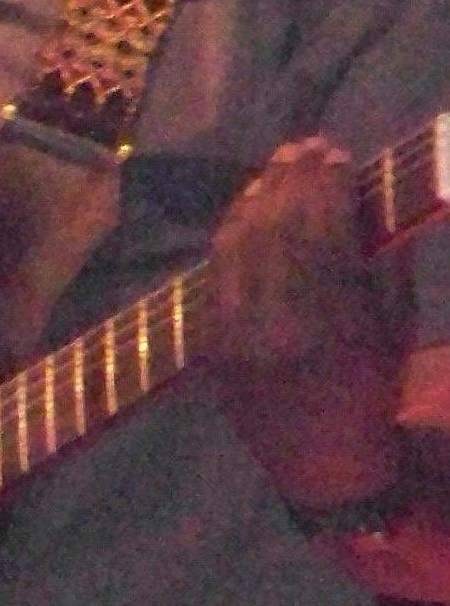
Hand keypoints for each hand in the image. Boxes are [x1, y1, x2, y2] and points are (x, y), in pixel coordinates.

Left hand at [207, 137, 402, 507]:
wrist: (322, 460)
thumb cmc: (372, 387)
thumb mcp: (395, 327)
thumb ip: (381, 261)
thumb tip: (365, 193)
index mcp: (334, 324)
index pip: (325, 234)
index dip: (328, 187)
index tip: (338, 154)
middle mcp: (277, 326)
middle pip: (279, 231)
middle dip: (294, 180)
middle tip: (307, 146)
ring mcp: (235, 333)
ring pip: (241, 245)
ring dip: (260, 195)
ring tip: (280, 165)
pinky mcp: (211, 339)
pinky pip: (217, 269)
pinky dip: (232, 230)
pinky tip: (249, 204)